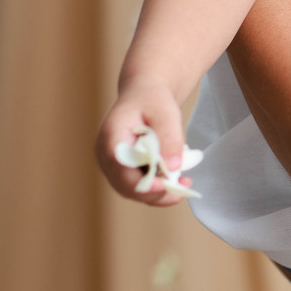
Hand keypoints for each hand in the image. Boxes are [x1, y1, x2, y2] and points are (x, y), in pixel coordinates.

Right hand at [96, 81, 189, 205]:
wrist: (144, 96)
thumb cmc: (152, 100)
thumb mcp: (165, 111)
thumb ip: (169, 136)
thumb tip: (173, 166)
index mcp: (112, 135)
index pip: (119, 164)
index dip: (139, 180)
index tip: (163, 185)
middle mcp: (106, 154)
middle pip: (124, 184)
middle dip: (153, 193)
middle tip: (180, 191)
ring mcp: (112, 164)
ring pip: (131, 190)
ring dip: (157, 194)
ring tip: (183, 186)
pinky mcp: (123, 170)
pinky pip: (138, 186)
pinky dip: (157, 189)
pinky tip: (177, 183)